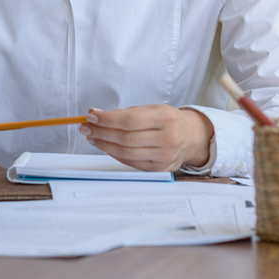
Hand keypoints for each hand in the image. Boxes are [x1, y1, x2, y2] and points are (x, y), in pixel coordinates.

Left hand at [80, 105, 213, 170]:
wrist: (192, 137)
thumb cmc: (169, 120)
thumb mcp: (153, 109)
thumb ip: (126, 112)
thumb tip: (96, 114)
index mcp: (166, 117)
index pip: (130, 120)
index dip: (108, 119)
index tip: (92, 116)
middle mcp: (167, 138)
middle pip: (126, 138)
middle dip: (101, 132)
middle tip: (86, 127)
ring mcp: (164, 156)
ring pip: (126, 152)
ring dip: (104, 145)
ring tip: (92, 137)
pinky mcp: (159, 169)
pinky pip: (130, 162)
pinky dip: (115, 154)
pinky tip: (106, 147)